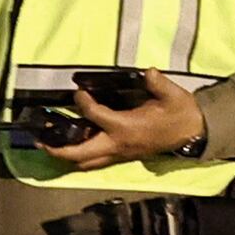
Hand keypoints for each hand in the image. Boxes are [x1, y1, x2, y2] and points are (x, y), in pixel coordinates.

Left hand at [48, 79, 208, 165]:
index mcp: (126, 128)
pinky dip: (81, 157)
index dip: (83, 103)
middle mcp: (118, 144)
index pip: (94, 116)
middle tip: (41, 140)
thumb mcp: (172, 94)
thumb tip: (146, 72)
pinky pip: (96, 161)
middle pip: (80, 154)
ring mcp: (120, 154)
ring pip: (86, 162)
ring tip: (51, 147)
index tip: (78, 93)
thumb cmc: (181, 113)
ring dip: (67, 157)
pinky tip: (75, 146)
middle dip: (57, 150)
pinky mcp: (123, 156)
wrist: (194, 133)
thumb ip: (157, 82)